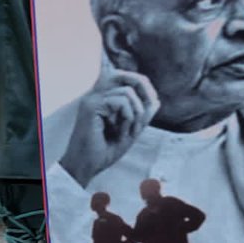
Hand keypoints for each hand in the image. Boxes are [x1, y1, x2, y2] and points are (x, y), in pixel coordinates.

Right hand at [59, 69, 158, 187]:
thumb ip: (141, 116)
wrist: (86, 167)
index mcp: (103, 98)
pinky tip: (120, 132)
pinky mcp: (91, 106)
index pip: (125, 78)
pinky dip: (127, 118)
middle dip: (144, 89)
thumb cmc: (104, 151)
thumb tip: (156, 101)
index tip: (152, 103)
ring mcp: (92, 99)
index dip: (143, 86)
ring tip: (129, 131)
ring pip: (127, 92)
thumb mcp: (130, 131)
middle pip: (125, 76)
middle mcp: (96, 95)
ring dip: (136, 114)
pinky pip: (121, 102)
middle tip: (150, 106)